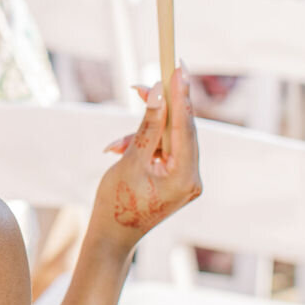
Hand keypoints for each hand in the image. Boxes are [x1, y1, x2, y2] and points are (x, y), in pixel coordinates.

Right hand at [91, 66, 201, 254]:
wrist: (112, 237)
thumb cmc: (117, 203)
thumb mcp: (130, 160)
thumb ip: (146, 125)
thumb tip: (158, 92)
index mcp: (185, 177)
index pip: (185, 126)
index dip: (181, 95)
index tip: (179, 68)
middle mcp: (192, 179)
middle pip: (181, 130)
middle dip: (159, 109)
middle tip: (144, 84)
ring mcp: (186, 180)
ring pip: (168, 139)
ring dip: (143, 134)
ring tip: (116, 147)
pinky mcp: (176, 180)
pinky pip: (164, 151)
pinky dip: (144, 146)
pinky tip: (121, 151)